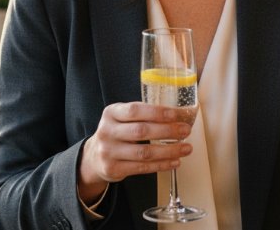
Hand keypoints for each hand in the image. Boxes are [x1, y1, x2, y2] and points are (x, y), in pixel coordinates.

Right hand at [78, 102, 193, 202]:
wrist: (94, 157)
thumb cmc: (117, 133)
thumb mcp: (122, 118)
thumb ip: (143, 114)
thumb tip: (178, 114)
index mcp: (111, 113)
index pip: (135, 110)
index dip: (158, 112)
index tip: (177, 115)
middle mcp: (107, 132)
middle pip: (141, 131)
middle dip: (168, 131)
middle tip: (186, 130)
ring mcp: (109, 152)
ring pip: (144, 152)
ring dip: (169, 150)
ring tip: (186, 148)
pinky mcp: (113, 169)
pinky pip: (142, 168)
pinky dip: (162, 165)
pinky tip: (175, 161)